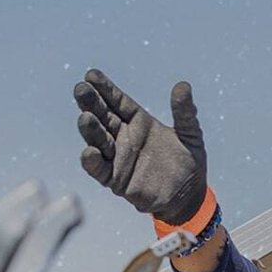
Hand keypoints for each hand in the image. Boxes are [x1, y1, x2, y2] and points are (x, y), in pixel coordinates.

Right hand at [73, 71, 210, 227]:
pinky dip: (92, 161)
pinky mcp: (116, 179)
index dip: (105, 88)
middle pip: (103, 116)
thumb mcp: (191, 134)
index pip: (118, 101)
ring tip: (86, 118)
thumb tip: (183, 86)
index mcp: (139, 122)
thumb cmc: (189, 162)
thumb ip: (184, 112)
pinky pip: (99, 169)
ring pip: (98, 140)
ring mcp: (118, 158)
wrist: (188, 196)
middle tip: (81, 89)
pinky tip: (90, 151)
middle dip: (91, 103)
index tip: (92, 74)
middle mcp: (124, 137)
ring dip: (90, 130)